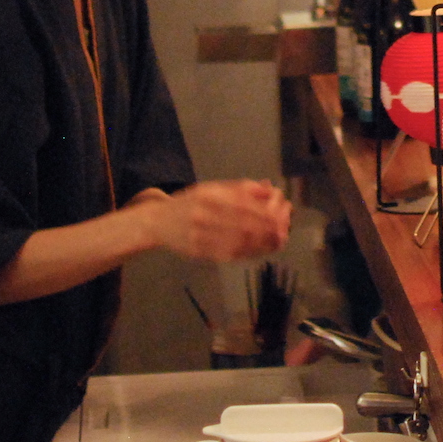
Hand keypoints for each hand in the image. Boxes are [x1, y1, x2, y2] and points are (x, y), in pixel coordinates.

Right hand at [151, 180, 292, 262]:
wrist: (159, 222)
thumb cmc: (191, 202)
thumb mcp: (212, 187)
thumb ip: (240, 188)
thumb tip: (268, 189)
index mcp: (208, 194)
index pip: (243, 203)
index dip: (264, 210)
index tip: (282, 213)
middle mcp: (203, 214)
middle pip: (242, 224)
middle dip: (267, 228)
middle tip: (284, 230)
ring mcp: (200, 235)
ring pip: (238, 241)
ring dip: (262, 243)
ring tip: (278, 241)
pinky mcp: (199, 252)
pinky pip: (228, 254)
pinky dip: (248, 253)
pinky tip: (261, 250)